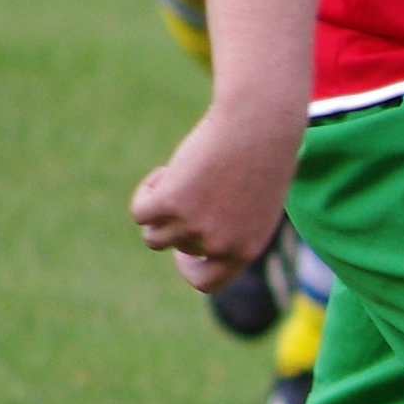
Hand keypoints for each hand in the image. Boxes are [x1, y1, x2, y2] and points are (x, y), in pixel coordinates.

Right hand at [129, 104, 297, 290]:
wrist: (258, 122)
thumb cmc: (263, 152)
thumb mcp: (255, 199)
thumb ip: (232, 225)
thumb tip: (197, 237)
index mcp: (246, 249)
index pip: (208, 282)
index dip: (191, 268)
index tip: (184, 251)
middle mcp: (220, 244)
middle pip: (179, 247)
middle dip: (179, 221)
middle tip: (193, 188)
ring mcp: (194, 226)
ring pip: (154, 234)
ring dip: (159, 209)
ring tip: (180, 177)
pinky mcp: (170, 202)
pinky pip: (141, 211)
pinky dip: (147, 192)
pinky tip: (167, 170)